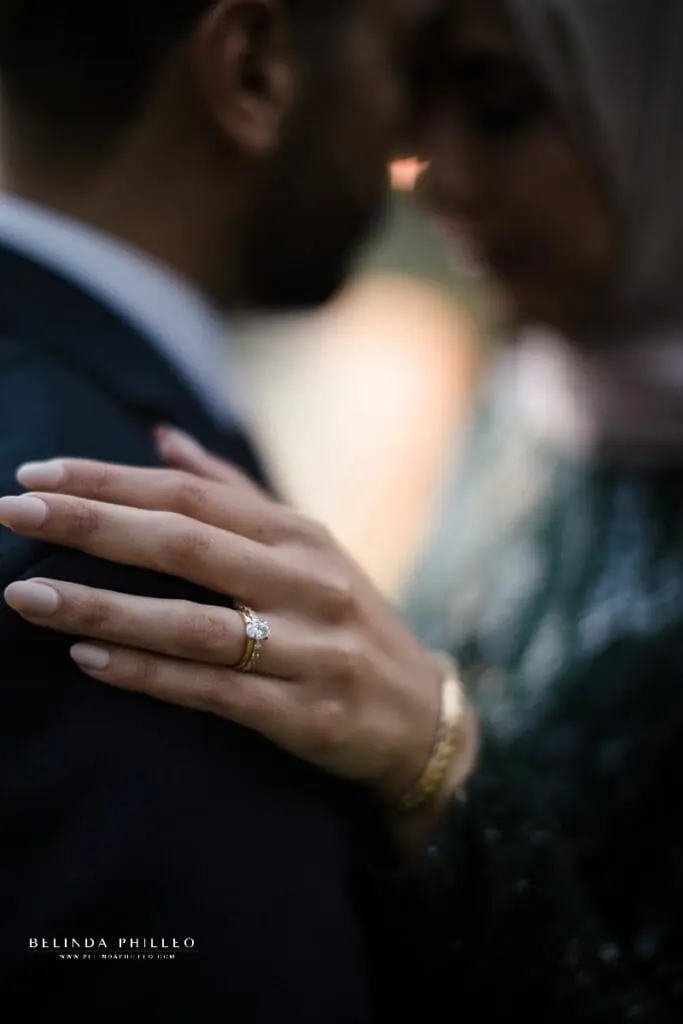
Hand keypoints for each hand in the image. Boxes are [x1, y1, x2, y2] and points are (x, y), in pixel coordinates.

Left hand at [0, 427, 476, 820]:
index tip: (37, 473)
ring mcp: (308, 648)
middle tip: (12, 511)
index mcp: (299, 536)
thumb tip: (163, 437)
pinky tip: (87, 658)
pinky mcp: (303, 712)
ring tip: (25, 594)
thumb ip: (234, 494)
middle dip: (94, 523)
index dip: (112, 479)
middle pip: (187, 543)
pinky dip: (147, 673)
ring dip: (103, 605)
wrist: (421, 717)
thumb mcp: (307, 549)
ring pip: (192, 621)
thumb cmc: (346, 621)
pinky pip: (213, 691)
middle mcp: (306, 582)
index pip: (193, 493)